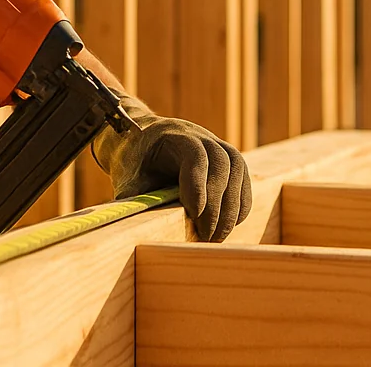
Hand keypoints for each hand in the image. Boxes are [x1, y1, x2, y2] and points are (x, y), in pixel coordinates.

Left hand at [93, 94, 252, 241]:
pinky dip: (240, 202)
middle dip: (217, 204)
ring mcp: (215, 143)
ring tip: (217, 237)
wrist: (139, 144)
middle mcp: (199, 134)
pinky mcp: (226, 158)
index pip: (195, 155)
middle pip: (221, 164)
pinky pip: (242, 177)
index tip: (195, 215)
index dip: (198, 184)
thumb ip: (137, 203)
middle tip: (207, 237)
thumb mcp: (128, 182)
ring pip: (237, 168)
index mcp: (171, 135)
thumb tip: (145, 231)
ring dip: (232, 206)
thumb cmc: (132, 166)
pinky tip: (229, 225)